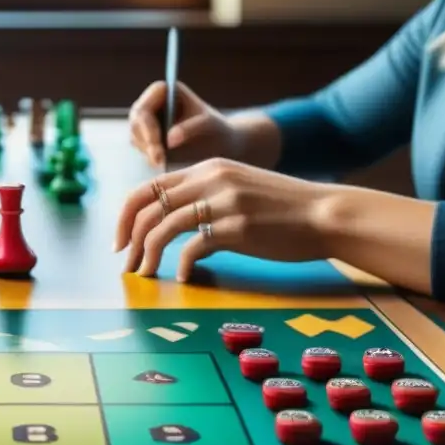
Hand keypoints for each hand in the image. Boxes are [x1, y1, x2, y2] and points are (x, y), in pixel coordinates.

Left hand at [114, 157, 331, 279]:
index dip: (125, 215)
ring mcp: (223, 203)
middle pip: (148, 207)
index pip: (148, 187)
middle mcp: (211, 180)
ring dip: (148, 254)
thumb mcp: (237, 186)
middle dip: (129, 238)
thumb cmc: (281, 206)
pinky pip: (194, 248)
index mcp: (207, 168)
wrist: (325, 213)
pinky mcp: (238, 229)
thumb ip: (204, 195)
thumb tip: (170, 220)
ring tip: (146, 273)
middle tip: (126, 263)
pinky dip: (182, 265)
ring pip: (164, 227)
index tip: (120, 241)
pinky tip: (184, 276)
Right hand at [129, 80, 240, 167]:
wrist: (218, 141)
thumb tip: (169, 140)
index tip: (159, 149)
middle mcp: (150, 102)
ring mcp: (145, 119)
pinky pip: (141, 147)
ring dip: (148, 151)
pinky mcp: (146, 135)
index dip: (148, 129)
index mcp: (163, 90)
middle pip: (136, 124)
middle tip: (159, 162)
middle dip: (147, 144)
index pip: (144, 110)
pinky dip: (150, 156)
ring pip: (136, 137)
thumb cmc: (215, 128)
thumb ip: (190, 129)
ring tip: (164, 163)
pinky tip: (163, 162)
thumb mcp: (208, 125)